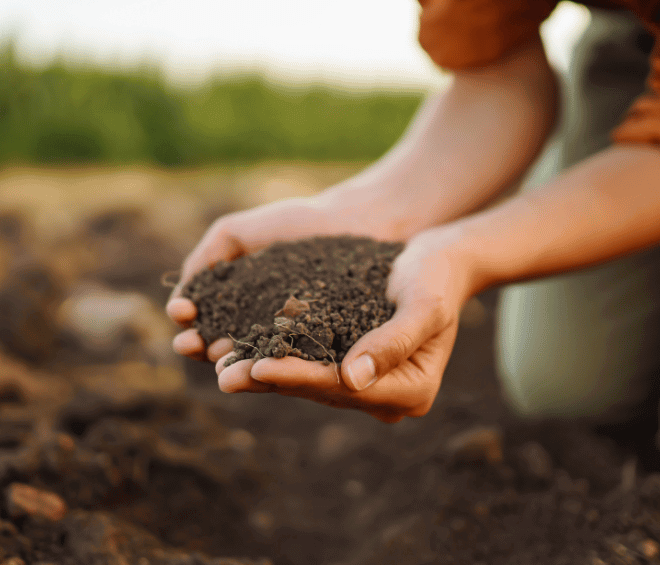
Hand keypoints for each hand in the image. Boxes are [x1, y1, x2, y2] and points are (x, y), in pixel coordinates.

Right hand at [166, 192, 401, 361]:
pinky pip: (297, 361)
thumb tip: (181, 298)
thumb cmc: (299, 223)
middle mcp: (262, 329)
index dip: (189, 322)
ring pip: (255, 360)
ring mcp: (293, 343)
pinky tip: (260, 362)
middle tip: (191, 344)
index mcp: (238, 305)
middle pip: (222, 347)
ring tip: (218, 360)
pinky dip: (276, 365)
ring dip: (232, 363)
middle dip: (201, 347)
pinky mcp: (325, 350)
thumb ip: (207, 256)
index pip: (204, 322)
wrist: (358, 221)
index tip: (182, 314)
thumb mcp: (238, 232)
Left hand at [215, 227, 471, 422]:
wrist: (440, 262)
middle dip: (269, 381)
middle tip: (222, 376)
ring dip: (262, 374)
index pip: (343, 388)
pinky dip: (273, 356)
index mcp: (412, 391)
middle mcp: (387, 398)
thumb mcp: (423, 304)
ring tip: (219, 366)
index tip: (258, 367)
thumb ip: (393, 341)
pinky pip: (306, 365)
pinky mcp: (348, 365)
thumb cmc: (437, 276)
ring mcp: (367, 386)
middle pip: (319, 391)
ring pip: (306, 382)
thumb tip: (352, 379)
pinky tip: (236, 349)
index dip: (298, 377)